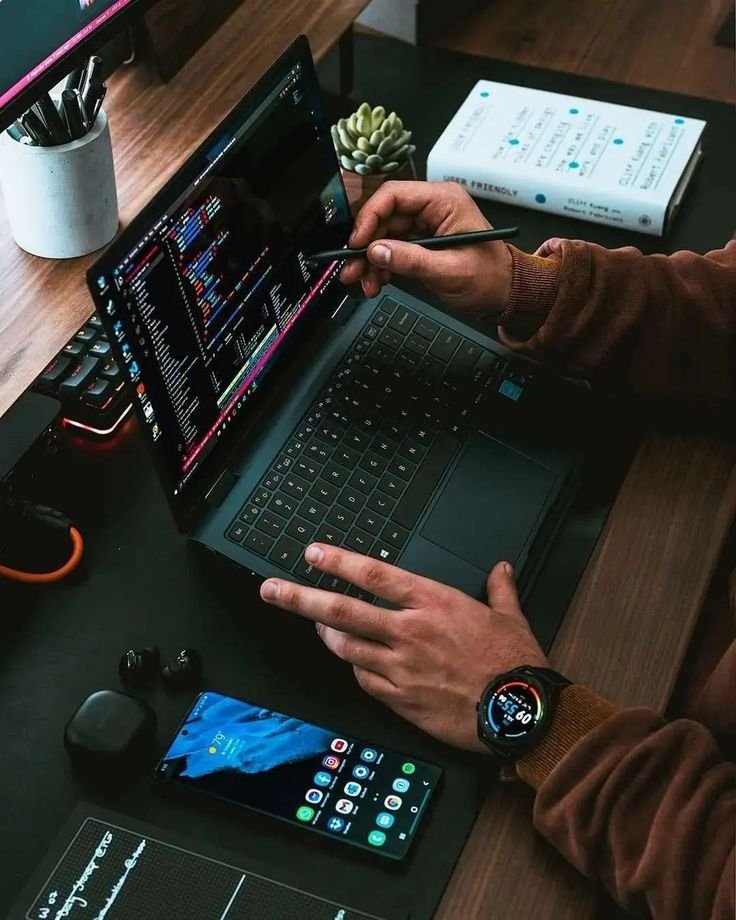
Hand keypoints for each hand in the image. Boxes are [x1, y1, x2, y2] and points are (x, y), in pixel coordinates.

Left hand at [259, 544, 547, 752]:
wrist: (519, 713)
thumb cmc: (515, 663)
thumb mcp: (510, 617)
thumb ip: (499, 590)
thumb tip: (501, 570)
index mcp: (433, 604)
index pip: (374, 576)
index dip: (338, 563)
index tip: (312, 554)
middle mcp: (409, 632)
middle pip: (342, 611)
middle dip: (301, 598)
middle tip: (273, 590)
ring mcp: (400, 668)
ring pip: (346, 648)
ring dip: (325, 635)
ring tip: (314, 625)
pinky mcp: (400, 700)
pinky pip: (365, 681)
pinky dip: (356, 668)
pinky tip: (354, 663)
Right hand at [340, 180, 512, 314]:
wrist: (504, 294)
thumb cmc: (490, 278)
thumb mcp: (448, 271)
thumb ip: (410, 260)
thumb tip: (377, 251)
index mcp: (444, 201)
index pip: (394, 195)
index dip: (370, 217)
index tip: (358, 243)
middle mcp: (432, 208)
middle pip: (384, 217)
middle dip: (366, 245)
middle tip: (352, 268)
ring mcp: (426, 225)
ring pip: (385, 235)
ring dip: (371, 260)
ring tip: (364, 282)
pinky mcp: (421, 243)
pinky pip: (393, 249)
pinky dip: (382, 266)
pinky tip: (377, 282)